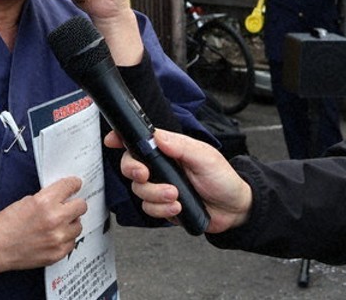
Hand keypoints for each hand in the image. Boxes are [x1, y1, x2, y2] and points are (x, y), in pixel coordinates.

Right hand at [0, 177, 86, 286]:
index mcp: (45, 202)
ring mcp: (57, 238)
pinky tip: (53, 237)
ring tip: (56, 224)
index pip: (71, 186)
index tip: (74, 185)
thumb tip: (64, 196)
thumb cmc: (5, 225)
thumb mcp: (26, 201)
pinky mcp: (57, 253)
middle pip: (81, 206)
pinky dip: (65, 238)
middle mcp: (54, 219)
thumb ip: (48, 197)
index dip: (73, 185)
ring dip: (70, 223)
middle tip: (67, 207)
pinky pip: (72, 241)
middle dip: (74, 204)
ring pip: (79, 225)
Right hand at [104, 129, 251, 232]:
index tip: (112, 141)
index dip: (122, 139)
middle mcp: (161, 167)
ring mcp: (160, 187)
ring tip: (176, 196)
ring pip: (138, 190)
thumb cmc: (222, 178)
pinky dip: (162, 210)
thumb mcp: (205, 157)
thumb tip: (158, 137)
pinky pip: (148, 208)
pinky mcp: (162, 206)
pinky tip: (177, 208)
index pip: (141, 141)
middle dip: (135, 171)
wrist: (233, 210)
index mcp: (170, 149)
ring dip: (156, 195)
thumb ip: (181, 146)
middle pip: (131, 166)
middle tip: (146, 175)